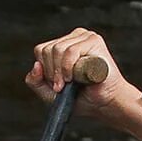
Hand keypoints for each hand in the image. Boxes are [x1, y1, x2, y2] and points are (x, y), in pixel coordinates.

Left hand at [25, 27, 139, 121]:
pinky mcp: (94, 40)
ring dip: (60, 72)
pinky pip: (71, 51)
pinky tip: (76, 78)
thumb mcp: (50, 94)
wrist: (105, 104)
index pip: (41, 50)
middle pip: (47, 49)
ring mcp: (84, 36)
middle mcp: (74, 37)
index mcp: (63, 44)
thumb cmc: (82, 99)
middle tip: (64, 86)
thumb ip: (35, 82)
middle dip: (52, 72)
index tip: (57, 86)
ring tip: (71, 83)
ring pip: (57, 49)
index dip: (45, 70)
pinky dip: (69, 68)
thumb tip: (36, 65)